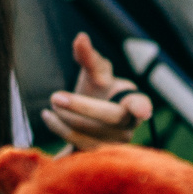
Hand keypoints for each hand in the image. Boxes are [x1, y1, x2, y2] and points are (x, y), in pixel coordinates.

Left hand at [43, 32, 152, 149]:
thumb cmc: (97, 91)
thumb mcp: (93, 72)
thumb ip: (88, 56)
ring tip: (50, 107)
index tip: (142, 111)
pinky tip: (49, 118)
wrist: (90, 116)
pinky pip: (81, 147)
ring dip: (67, 120)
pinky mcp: (100, 156)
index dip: (142, 107)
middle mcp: (129, 126)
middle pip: (109, 119)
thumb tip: (80, 37)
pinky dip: (62, 131)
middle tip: (54, 96)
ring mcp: (116, 144)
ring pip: (92, 135)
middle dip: (81, 107)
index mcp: (133, 102)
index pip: (140, 104)